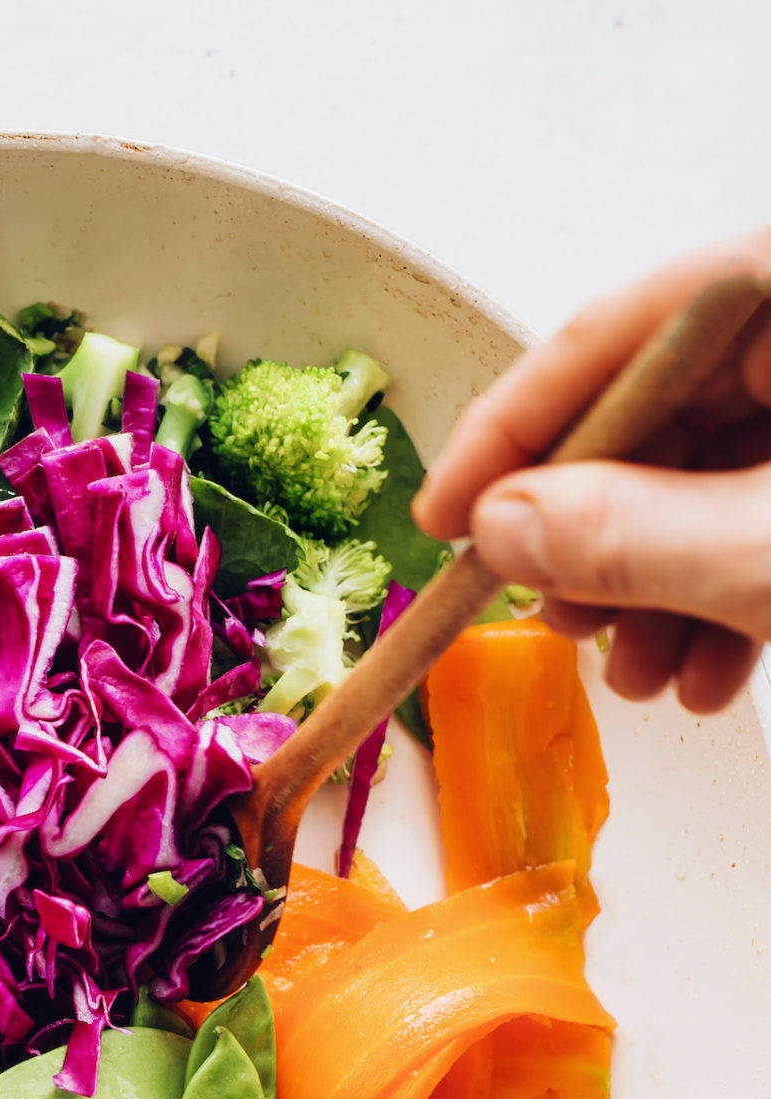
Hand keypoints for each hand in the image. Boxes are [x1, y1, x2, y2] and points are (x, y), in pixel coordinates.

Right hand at [414, 232, 770, 711]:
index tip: (444, 519)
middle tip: (555, 619)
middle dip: (594, 539)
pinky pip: (760, 510)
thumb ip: (631, 535)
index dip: (511, 434)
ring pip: (702, 475)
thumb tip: (498, 526)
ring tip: (644, 678)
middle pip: (651, 413)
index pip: (611, 335)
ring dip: (654, 591)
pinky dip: (724, 595)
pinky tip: (707, 674)